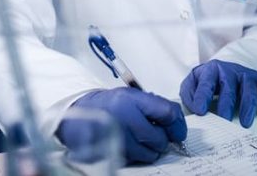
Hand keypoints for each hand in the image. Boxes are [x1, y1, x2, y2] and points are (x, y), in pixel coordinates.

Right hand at [57, 87, 186, 163]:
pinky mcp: (108, 152)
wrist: (78, 113)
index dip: (178, 125)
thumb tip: (177, 126)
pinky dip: (136, 155)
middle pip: (159, 138)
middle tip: (157, 137)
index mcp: (132, 99)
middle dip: (162, 141)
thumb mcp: (132, 96)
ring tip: (140, 140)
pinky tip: (129, 145)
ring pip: (148, 154)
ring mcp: (115, 137)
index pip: (167, 113)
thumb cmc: (110, 105)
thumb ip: (155, 107)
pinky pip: (134, 160)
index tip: (179, 132)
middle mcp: (124, 118)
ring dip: (150, 150)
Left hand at [179, 60, 256, 127]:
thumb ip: (189, 96)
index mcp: (211, 70)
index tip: (201, 111)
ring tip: (245, 123)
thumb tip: (196, 109)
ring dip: (248, 106)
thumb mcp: (192, 85)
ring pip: (249, 88)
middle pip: (229, 87)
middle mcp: (230, 70)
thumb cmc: (206, 82)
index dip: (203, 96)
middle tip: (224, 121)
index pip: (207, 83)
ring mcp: (246, 74)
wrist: (222, 71)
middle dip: (227, 105)